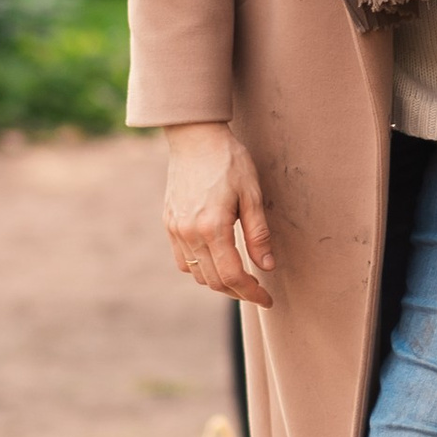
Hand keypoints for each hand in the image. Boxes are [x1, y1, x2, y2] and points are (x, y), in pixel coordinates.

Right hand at [162, 119, 274, 306]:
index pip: (232, 276)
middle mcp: (189, 233)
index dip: (251, 293)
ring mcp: (175, 230)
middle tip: (258, 291)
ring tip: (240, 278)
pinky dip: (200, 269)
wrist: (195, 137)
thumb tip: (267, 267)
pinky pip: (183, 260)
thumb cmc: (229, 160)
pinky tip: (216, 262)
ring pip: (197, 274)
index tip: (267, 299)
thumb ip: (259, 234)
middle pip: (214, 281)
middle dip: (238, 291)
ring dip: (219, 282)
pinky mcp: (169, 224)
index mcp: (212, 227)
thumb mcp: (253, 194)